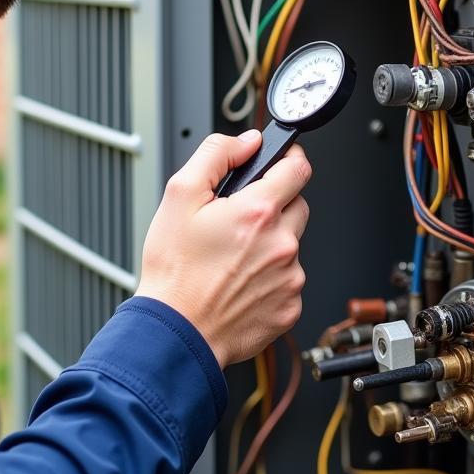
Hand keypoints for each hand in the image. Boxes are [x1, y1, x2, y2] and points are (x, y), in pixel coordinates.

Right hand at [135, 131, 309, 369]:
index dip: (288, 159)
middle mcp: (282, 244)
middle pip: (297, 206)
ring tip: (232, 259)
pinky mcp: (289, 308)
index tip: (281, 162)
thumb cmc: (174, 271)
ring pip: (291, 245)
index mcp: (258, 212)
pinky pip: (288, 280)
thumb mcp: (180, 195)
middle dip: (273, 206)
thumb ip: (216, 155)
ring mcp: (289, 278)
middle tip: (238, 221)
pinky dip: (269, 278)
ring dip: (270, 244)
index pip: (299, 168)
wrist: (176, 332)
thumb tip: (246, 142)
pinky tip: (239, 283)